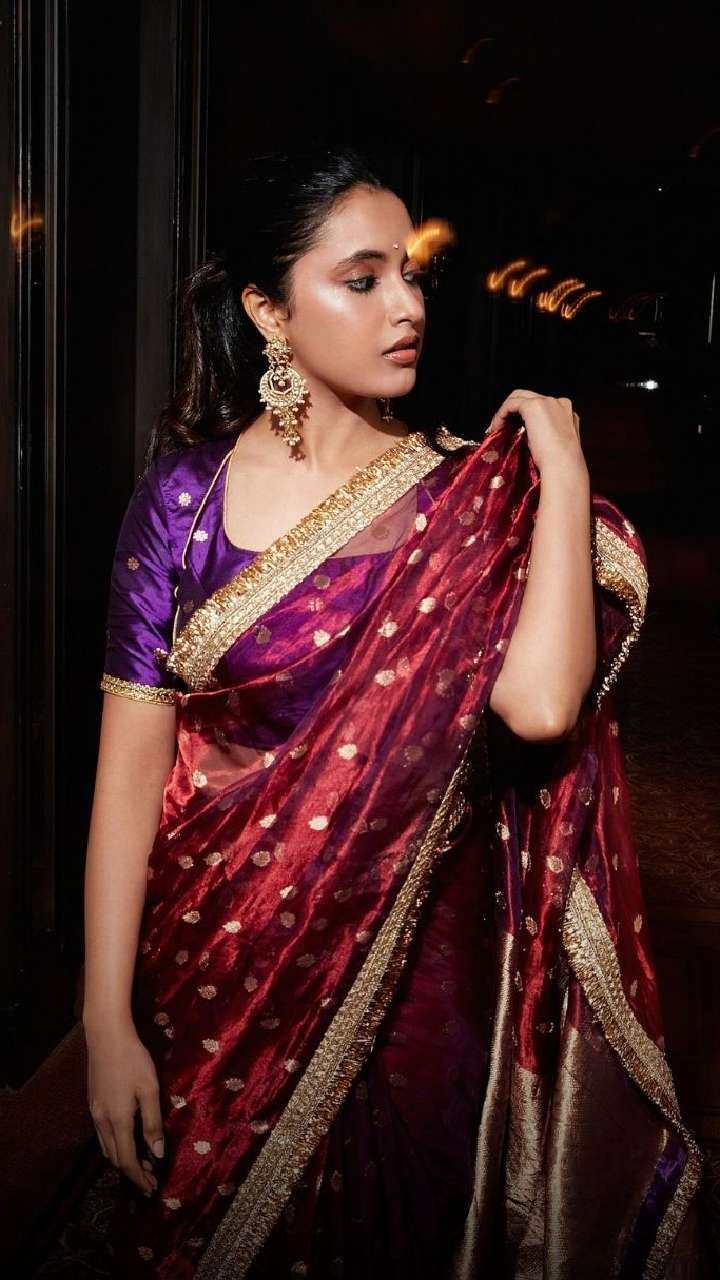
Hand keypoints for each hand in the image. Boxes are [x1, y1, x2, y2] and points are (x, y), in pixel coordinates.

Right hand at [85, 1022, 163, 1195]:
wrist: (105, 1035)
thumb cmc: (133, 1060)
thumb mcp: (149, 1090)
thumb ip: (153, 1123)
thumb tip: (158, 1153)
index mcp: (117, 1121)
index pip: (127, 1160)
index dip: (139, 1177)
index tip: (152, 1188)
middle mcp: (101, 1121)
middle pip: (114, 1157)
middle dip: (132, 1171)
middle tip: (151, 1176)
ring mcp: (94, 1111)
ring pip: (106, 1146)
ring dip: (123, 1158)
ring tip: (142, 1160)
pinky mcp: (92, 1102)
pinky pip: (102, 1134)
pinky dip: (115, 1144)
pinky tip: (127, 1137)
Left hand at [486, 389, 585, 476]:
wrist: (563, 466)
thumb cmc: (559, 463)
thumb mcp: (552, 444)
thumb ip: (543, 433)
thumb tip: (524, 434)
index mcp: (566, 412)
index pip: (541, 406)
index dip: (524, 417)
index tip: (512, 430)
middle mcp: (558, 403)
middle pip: (529, 398)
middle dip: (513, 411)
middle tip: (500, 428)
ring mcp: (546, 402)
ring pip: (518, 397)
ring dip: (505, 412)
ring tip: (496, 429)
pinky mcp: (534, 405)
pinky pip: (511, 404)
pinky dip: (500, 415)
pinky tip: (496, 428)